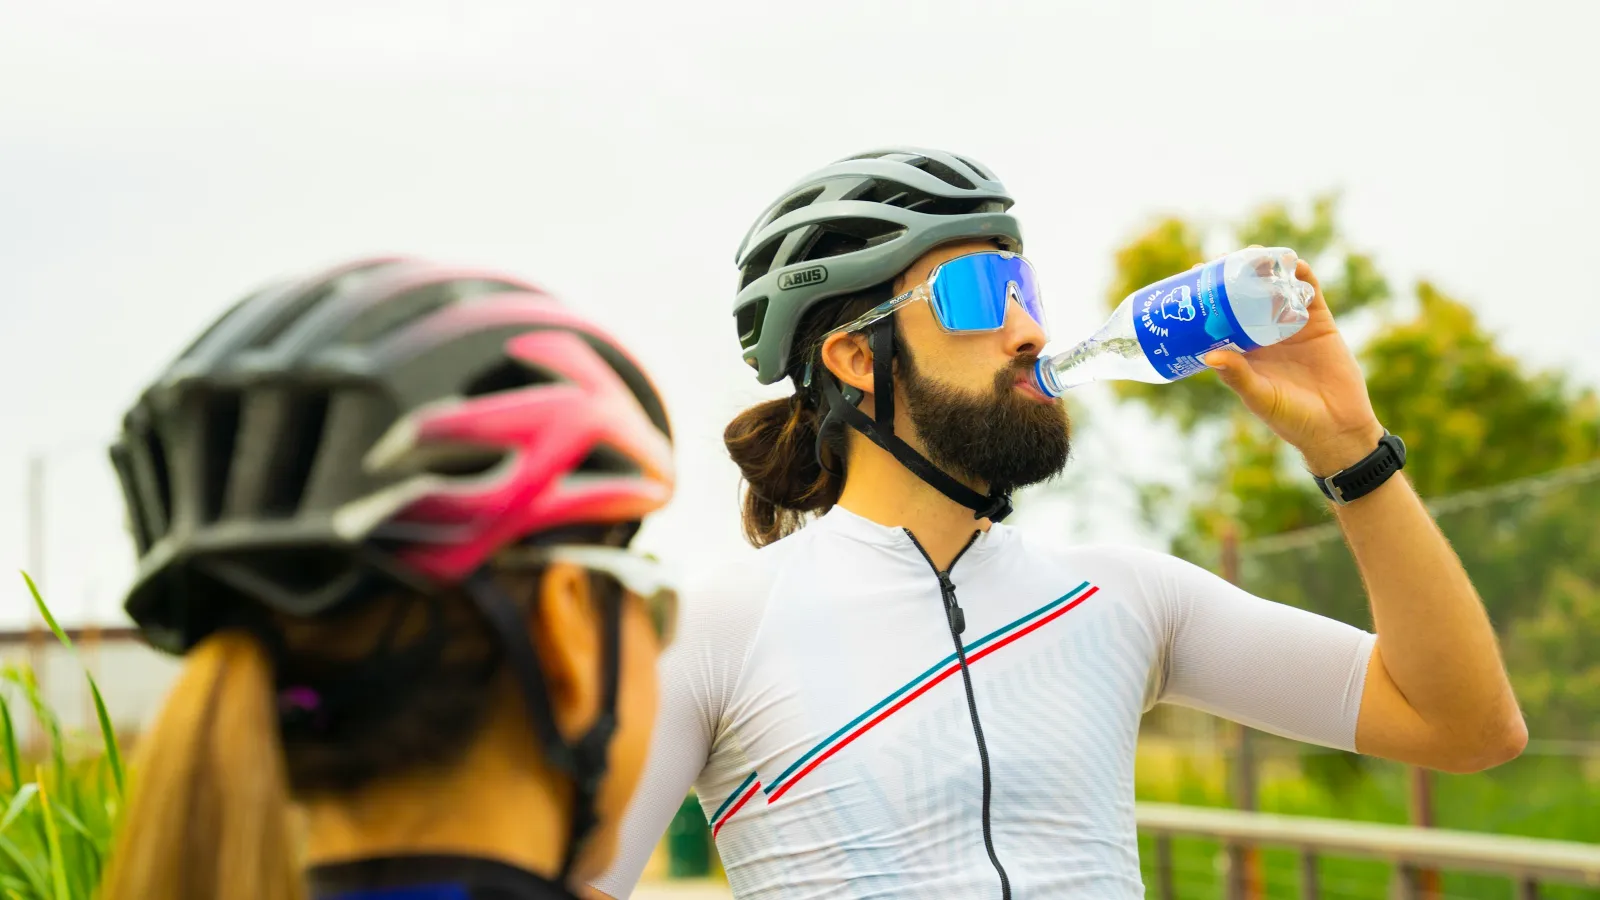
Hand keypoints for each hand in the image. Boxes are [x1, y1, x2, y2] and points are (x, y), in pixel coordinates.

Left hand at [1202, 255, 1384, 476]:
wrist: (1336, 427)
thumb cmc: (1291, 418)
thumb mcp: (1259, 396)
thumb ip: (1237, 376)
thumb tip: (1209, 354)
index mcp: (1244, 351)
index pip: (1220, 318)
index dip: (1208, 299)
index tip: (1194, 279)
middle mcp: (1264, 334)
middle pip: (1245, 297)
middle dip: (1234, 277)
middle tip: (1220, 261)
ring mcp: (1291, 326)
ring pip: (1275, 289)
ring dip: (1265, 270)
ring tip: (1252, 254)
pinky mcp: (1319, 323)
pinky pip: (1309, 293)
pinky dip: (1301, 275)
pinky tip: (1291, 262)